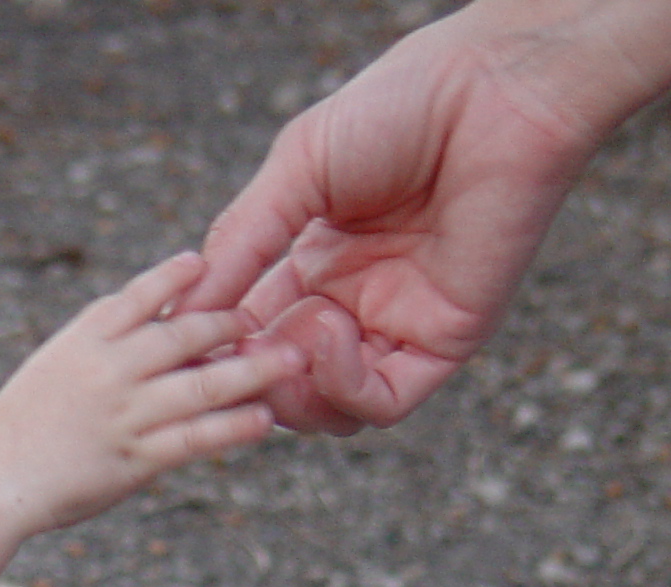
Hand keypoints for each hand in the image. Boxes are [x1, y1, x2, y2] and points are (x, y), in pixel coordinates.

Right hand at [0, 253, 304, 532]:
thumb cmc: (22, 425)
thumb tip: (156, 321)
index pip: (141, 294)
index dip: (177, 276)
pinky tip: (263, 420)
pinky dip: (233, 427)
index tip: (206, 264)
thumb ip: (101, 342)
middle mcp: (108, 370)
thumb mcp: (53, 365)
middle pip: (184, 334)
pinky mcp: (135, 459)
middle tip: (264, 318)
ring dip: (252, 371)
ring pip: (203, 384)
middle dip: (229, 323)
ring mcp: (124, 414)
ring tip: (288, 360)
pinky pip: (196, 438)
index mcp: (83, 339)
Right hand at [184, 17, 607, 432]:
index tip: (183, 338)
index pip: (252, 333)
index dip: (217, 346)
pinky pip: (381, 401)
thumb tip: (181, 313)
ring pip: (329, 410)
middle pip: (284, 383)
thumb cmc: (397, 109)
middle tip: (228, 357)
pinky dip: (342, 386)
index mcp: (317, 264)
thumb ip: (241, 242)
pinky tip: (328, 336)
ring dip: (291, 393)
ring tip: (282, 346)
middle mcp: (357, 302)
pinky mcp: (445, 340)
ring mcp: (400, 325)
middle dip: (248, 380)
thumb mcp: (295, 173)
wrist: (489, 91)